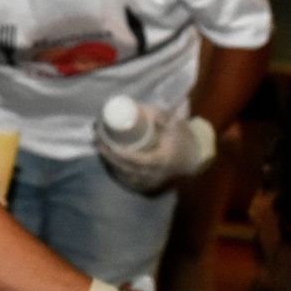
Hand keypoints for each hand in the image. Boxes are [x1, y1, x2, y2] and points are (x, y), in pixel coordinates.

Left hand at [96, 106, 215, 192]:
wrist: (192, 157)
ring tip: (99, 145)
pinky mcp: (146, 183)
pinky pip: (127, 177)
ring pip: (124, 174)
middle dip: (108, 154)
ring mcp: (149, 181)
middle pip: (125, 167)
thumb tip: (136, 108)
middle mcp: (153, 174)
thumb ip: (157, 115)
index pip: (136, 159)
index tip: (107, 141)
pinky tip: (107, 157)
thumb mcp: (173, 123)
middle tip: (97, 139)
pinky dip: (116, 167)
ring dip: (109, 160)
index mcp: (160, 160)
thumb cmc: (182, 138)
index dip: (119, 152)